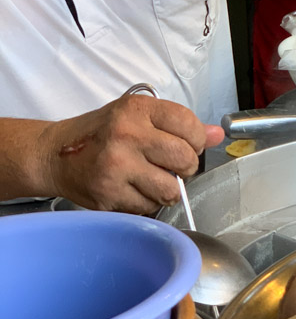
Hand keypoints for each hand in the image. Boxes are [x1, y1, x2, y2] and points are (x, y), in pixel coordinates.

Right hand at [42, 93, 224, 213]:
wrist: (54, 155)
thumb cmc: (101, 133)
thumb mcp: (139, 116)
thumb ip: (179, 124)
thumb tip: (217, 134)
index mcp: (137, 110)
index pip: (189, 125)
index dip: (198, 139)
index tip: (190, 143)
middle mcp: (127, 136)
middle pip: (185, 159)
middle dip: (186, 167)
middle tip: (173, 165)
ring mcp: (116, 168)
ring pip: (171, 190)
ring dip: (168, 189)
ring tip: (153, 178)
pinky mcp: (108, 196)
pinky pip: (149, 208)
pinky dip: (148, 203)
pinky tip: (134, 189)